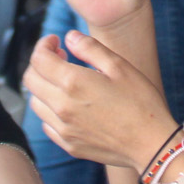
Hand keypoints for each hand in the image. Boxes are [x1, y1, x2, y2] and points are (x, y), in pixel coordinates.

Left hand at [24, 30, 177, 174]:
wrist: (152, 144)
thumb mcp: (120, 66)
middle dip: (40, 63)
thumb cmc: (141, 102)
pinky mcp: (69, 145)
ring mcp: (63, 129)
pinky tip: (68, 105)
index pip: (39, 59)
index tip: (55, 41)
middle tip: (60, 58)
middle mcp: (62, 107)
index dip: (44, 45)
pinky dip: (50, 110)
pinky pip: (46, 124)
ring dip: (43, 87)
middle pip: (30, 80)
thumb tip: (69, 37)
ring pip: (35, 103)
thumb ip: (90, 48)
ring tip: (64, 82)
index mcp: (73, 83)